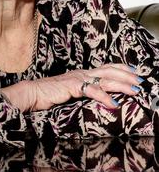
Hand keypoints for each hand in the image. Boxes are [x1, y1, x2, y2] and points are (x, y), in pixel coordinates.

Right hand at [0, 64, 142, 111]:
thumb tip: (94, 94)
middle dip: (127, 74)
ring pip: (106, 79)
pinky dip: (106, 98)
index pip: (105, 67)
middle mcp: (82, 73)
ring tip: (134, 90)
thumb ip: (81, 90)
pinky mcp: (73, 86)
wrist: (32, 92)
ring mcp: (78, 78)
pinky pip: (93, 91)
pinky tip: (114, 104)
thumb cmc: (48, 94)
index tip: (134, 72)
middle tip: (140, 79)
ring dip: (122, 84)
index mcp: (82, 73)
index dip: (121, 68)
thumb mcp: (69, 91)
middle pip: (109, 70)